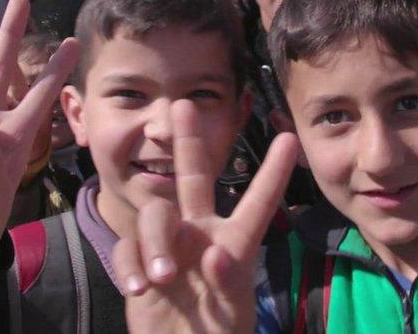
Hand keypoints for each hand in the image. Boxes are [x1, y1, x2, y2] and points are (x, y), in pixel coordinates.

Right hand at [115, 100, 297, 333]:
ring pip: (157, 214)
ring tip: (161, 277)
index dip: (273, 172)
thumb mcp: (232, 311)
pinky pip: (128, 248)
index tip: (289, 139)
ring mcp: (169, 247)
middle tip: (183, 106)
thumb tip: (212, 252)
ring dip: (156, 240)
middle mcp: (202, 234)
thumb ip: (227, 280)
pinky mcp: (139, 264)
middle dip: (189, 142)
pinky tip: (139, 289)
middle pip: (195, 178)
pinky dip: (131, 265)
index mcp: (236, 243)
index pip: (258, 202)